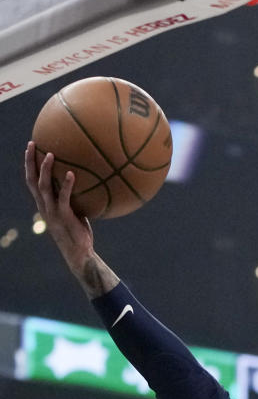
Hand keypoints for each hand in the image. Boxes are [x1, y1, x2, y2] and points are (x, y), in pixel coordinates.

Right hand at [24, 142, 94, 275]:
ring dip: (44, 169)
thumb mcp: (74, 214)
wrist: (79, 255)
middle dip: (29, 161)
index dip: (29, 166)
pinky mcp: (64, 217)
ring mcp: (52, 212)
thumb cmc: (79, 234)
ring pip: (43, 187)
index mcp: (44, 206)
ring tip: (50, 153)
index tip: (29, 150)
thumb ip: (74, 200)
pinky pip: (63, 198)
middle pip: (31, 180)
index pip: (31, 182)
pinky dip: (66, 185)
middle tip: (31, 143)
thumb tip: (88, 184)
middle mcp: (44, 207)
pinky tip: (71, 173)